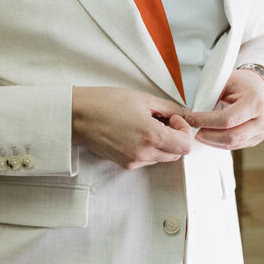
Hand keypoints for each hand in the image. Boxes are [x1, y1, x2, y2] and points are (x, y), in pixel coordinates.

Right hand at [72, 87, 193, 168]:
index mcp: (151, 135)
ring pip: (162, 157)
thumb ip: (169, 108)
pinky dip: (148, 147)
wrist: (78, 115)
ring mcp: (134, 161)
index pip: (186, 145)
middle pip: (177, 154)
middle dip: (175, 137)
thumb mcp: (143, 99)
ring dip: (162, 143)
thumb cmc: (105, 103)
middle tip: (163, 120)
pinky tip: (136, 132)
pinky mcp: (125, 164)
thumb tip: (184, 113)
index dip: (184, 130)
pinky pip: (147, 159)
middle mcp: (144, 153)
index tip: (173, 118)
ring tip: (146, 124)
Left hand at [184, 68, 263, 150]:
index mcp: (255, 103)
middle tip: (191, 128)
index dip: (206, 121)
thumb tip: (192, 110)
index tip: (191, 118)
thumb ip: (210, 94)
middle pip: (230, 137)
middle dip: (206, 135)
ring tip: (197, 131)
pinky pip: (233, 146)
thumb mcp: (226, 81)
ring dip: (210, 140)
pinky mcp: (255, 140)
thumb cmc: (242, 83)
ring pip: (231, 145)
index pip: (228, 119)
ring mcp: (260, 133)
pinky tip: (207, 135)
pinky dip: (217, 142)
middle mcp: (262, 121)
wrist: (258, 88)